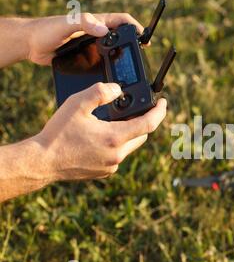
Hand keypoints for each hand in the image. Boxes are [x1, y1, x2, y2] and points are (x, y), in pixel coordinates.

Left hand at [26, 13, 147, 65]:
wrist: (30, 45)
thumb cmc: (45, 30)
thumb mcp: (64, 24)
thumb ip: (83, 23)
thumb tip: (103, 29)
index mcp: (95, 22)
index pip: (121, 21)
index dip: (135, 27)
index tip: (144, 38)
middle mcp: (96, 33)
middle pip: (121, 36)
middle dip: (133, 43)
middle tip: (141, 56)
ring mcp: (92, 46)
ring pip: (114, 50)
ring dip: (123, 57)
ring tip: (131, 68)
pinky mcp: (87, 58)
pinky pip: (103, 61)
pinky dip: (111, 67)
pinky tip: (114, 76)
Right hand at [32, 82, 166, 180]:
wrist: (42, 162)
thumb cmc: (58, 134)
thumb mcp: (77, 104)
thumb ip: (100, 92)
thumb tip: (118, 89)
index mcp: (115, 137)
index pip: (149, 124)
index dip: (159, 111)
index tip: (163, 102)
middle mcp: (117, 154)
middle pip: (141, 136)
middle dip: (142, 121)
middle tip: (135, 110)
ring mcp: (111, 165)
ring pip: (130, 146)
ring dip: (128, 134)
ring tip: (114, 121)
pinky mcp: (104, 172)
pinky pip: (118, 155)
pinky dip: (116, 145)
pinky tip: (101, 138)